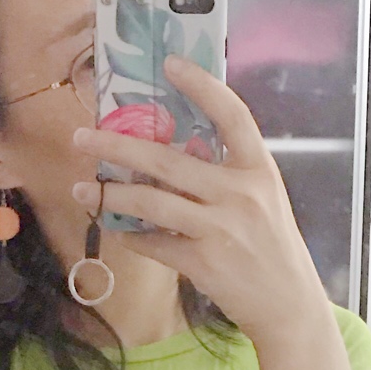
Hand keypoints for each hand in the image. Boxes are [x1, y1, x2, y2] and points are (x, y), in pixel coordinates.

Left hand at [71, 54, 331, 346]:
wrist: (288, 305)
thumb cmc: (272, 247)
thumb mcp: (261, 201)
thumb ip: (224, 176)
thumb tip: (169, 158)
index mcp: (259, 170)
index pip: (233, 115)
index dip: (202, 86)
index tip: (170, 64)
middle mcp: (240, 194)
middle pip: (169, 161)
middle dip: (118, 147)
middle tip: (82, 136)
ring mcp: (221, 229)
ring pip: (151, 202)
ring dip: (110, 195)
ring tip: (82, 189)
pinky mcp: (203, 263)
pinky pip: (154, 243)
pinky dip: (132, 236)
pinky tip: (117, 230)